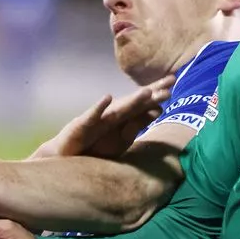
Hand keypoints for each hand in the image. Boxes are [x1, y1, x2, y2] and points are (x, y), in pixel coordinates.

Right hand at [30, 75, 173, 159]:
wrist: (66, 157)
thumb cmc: (95, 146)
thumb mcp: (122, 138)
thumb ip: (137, 123)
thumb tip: (158, 110)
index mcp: (121, 118)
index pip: (142, 104)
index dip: (157, 93)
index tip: (173, 82)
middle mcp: (111, 115)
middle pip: (134, 102)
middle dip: (151, 93)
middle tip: (170, 80)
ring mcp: (97, 120)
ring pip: (117, 110)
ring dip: (131, 101)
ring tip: (146, 92)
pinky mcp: (81, 126)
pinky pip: (91, 116)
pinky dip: (99, 108)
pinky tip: (107, 98)